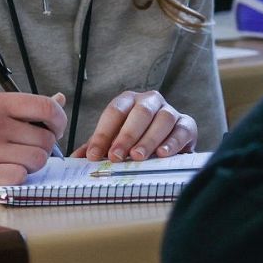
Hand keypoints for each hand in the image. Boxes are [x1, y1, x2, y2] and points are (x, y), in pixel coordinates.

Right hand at [0, 91, 66, 194]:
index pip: (45, 107)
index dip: (59, 121)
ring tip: (15, 163)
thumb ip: (20, 107)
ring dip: (32, 165)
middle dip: (43, 147)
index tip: (55, 129)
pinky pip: (20, 178)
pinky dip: (18, 178)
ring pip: (37, 160)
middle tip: (28, 151)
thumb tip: (59, 99)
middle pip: (45, 138)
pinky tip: (5, 174)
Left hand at [71, 90, 196, 161]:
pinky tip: (162, 154)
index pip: (115, 112)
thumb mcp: (113, 143)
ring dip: (149, 139)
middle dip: (126, 135)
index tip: (93, 155)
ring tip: (137, 157)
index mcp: (129, 101)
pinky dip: (173, 142)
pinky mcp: (188, 125)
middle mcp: (151, 101)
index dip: (103, 133)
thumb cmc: (135, 142)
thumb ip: (97, 149)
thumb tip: (74, 160)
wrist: (166, 146)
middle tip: (115, 157)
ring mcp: (171, 111)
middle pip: (140, 112)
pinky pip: (183, 129)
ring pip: (163, 119)